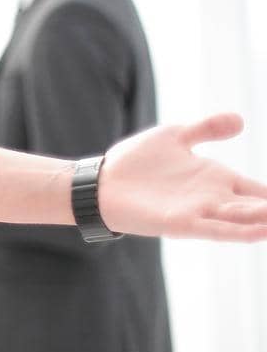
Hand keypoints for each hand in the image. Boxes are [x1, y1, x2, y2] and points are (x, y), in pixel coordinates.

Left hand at [100, 113, 266, 239]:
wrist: (101, 180)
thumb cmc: (137, 161)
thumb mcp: (177, 135)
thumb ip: (209, 129)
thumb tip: (241, 119)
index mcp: (219, 180)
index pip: (261, 191)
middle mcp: (215, 198)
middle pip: (260, 208)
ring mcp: (200, 211)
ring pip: (244, 219)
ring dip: (266, 222)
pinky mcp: (180, 222)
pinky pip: (215, 229)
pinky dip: (238, 230)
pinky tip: (260, 232)